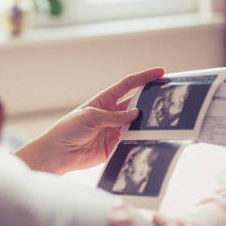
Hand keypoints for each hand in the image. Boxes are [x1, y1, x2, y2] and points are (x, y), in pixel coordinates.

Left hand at [15, 68, 164, 173]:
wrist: (58, 153)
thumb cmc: (68, 129)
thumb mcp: (91, 117)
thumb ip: (114, 116)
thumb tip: (136, 114)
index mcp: (104, 100)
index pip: (128, 85)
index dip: (144, 78)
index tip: (160, 72)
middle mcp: (111, 114)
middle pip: (136, 104)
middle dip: (151, 101)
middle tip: (167, 99)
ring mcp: (114, 130)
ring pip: (136, 124)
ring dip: (146, 124)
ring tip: (162, 122)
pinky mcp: (114, 147)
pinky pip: (131, 142)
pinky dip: (139, 142)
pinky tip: (149, 141)